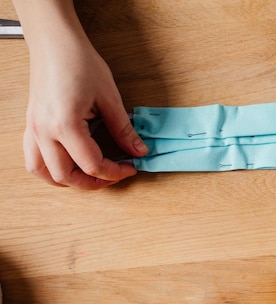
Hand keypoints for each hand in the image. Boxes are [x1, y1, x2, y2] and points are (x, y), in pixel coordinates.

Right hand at [17, 1, 147, 188]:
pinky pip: (33, 158)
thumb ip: (123, 129)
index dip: (115, 172)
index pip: (92, 164)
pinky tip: (67, 165)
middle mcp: (44, 131)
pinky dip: (49, 170)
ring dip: (68, 181)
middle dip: (93, 183)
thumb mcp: (109, 98)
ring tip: (91, 177)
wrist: (55, 43)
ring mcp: (34, 129)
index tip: (131, 167)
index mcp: (65, 125)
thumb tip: (138, 150)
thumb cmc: (78, 62)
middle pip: (66, 175)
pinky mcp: (31, 124)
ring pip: (44, 172)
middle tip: (114, 176)